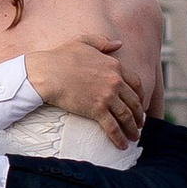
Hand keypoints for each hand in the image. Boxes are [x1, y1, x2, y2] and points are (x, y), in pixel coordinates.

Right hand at [23, 31, 143, 143]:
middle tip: (139, 124)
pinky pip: (113, 127)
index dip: (140, 95)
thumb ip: (103, 42)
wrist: (46, 73)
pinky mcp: (97, 111)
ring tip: (134, 137)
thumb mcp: (84, 41)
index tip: (140, 104)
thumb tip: (119, 43)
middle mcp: (115, 81)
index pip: (135, 83)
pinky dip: (119, 138)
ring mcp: (107, 97)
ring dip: (132, 129)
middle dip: (138, 115)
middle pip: (134, 102)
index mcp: (114, 65)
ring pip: (126, 116)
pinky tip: (122, 145)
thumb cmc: (60, 56)